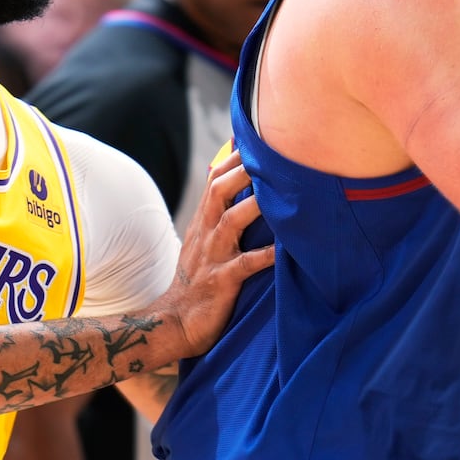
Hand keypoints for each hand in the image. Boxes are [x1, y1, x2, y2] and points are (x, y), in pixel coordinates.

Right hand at [152, 154, 272, 360]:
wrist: (173, 323)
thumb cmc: (195, 284)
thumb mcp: (203, 245)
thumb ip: (220, 220)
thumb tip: (243, 197)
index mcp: (203, 223)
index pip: (215, 179)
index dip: (233, 157)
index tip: (254, 136)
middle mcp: (206, 233)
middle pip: (220, 190)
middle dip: (243, 169)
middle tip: (269, 152)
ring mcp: (213, 256)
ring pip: (232, 221)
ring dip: (255, 204)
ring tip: (279, 190)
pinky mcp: (222, 281)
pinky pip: (246, 264)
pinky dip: (267, 255)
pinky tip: (286, 249)